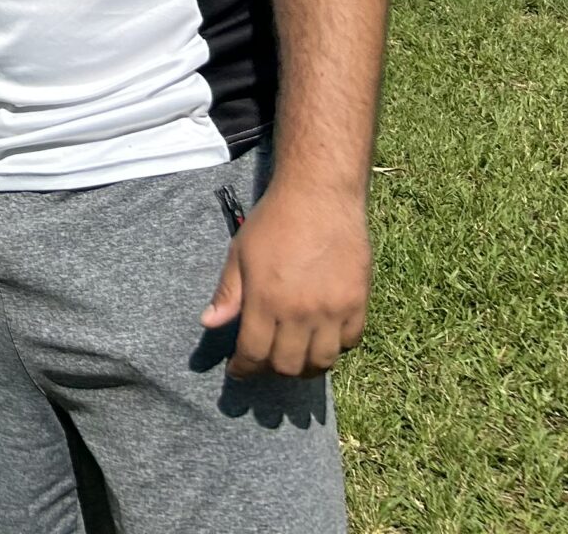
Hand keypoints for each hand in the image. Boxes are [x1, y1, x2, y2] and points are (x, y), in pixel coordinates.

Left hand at [201, 177, 370, 379]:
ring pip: (321, 362)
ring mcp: (333, 311)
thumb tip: (208, 323)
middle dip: (271, 370)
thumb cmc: (274, 221)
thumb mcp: (240, 253)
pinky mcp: (358, 303)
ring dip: (305, 367)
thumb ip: (228, 293)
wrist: (319, 197)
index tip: (238, 371)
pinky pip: (350, 343)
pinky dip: (335, 348)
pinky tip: (322, 339)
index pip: (254, 353)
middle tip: (264, 362)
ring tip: (294, 359)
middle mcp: (300, 313)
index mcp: (266, 301)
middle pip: (288, 365)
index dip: (243, 369)